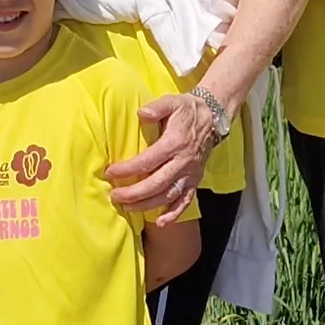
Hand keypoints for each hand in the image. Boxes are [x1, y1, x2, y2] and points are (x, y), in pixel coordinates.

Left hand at [105, 91, 214, 219]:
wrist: (213, 117)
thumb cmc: (187, 110)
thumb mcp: (172, 102)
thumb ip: (156, 107)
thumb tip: (141, 113)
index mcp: (175, 143)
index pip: (148, 161)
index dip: (128, 169)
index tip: (111, 172)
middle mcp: (184, 162)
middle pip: (157, 183)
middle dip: (134, 193)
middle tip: (115, 196)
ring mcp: (190, 174)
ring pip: (168, 195)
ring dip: (147, 205)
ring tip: (127, 208)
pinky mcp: (195, 181)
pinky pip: (186, 201)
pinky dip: (174, 214)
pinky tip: (160, 223)